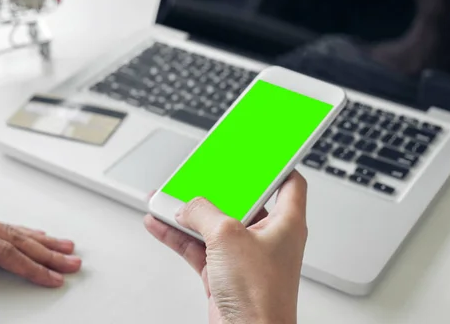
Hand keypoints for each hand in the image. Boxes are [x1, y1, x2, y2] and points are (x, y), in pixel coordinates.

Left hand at [0, 198, 81, 287]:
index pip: (5, 251)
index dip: (33, 267)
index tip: (53, 278)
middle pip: (13, 237)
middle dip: (46, 253)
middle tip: (71, 262)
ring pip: (7, 227)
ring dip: (39, 240)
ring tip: (64, 246)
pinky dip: (18, 231)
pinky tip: (33, 235)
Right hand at [145, 171, 307, 323]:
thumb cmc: (260, 297)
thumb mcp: (227, 236)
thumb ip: (204, 213)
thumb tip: (188, 206)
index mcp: (285, 222)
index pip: (289, 182)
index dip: (276, 164)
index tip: (260, 152)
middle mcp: (267, 237)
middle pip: (242, 201)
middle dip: (217, 189)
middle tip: (202, 174)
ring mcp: (244, 255)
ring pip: (214, 224)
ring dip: (190, 213)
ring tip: (168, 198)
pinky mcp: (224, 272)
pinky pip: (198, 246)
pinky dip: (178, 236)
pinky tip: (160, 224)